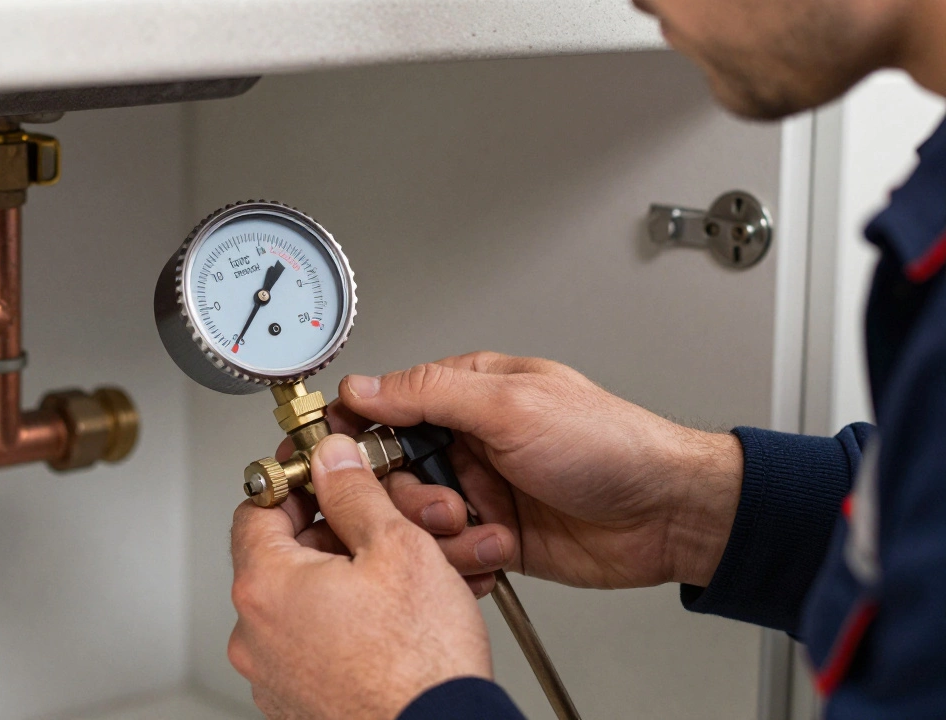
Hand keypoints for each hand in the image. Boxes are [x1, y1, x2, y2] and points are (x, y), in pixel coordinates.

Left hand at [229, 434, 491, 719]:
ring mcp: (273, 674)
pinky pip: (315, 643)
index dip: (297, 481)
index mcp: (265, 586)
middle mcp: (255, 635)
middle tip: (380, 525)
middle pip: (285, 554)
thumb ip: (355, 492)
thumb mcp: (397, 547)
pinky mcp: (297, 702)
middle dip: (336, 532)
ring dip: (346, 578)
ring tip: (398, 578)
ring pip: (305, 600)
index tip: (325, 474)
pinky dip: (346, 622)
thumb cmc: (421, 663)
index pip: (258, 506)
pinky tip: (390, 619)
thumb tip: (332, 460)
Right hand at [318, 352, 743, 588]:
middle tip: (444, 504)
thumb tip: (365, 385)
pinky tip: (495, 552)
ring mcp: (481, 489)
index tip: (337, 456)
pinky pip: (448, 552)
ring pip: (416, 518)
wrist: (667, 515)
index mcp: (470, 393)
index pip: (386, 404)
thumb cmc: (611, 445)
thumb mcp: (513, 405)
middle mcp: (470, 440)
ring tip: (484, 529)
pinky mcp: (493, 536)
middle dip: (409, 495)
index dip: (356, 432)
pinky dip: (462, 559)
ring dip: (443, 532)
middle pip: (392, 470)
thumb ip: (431, 394)